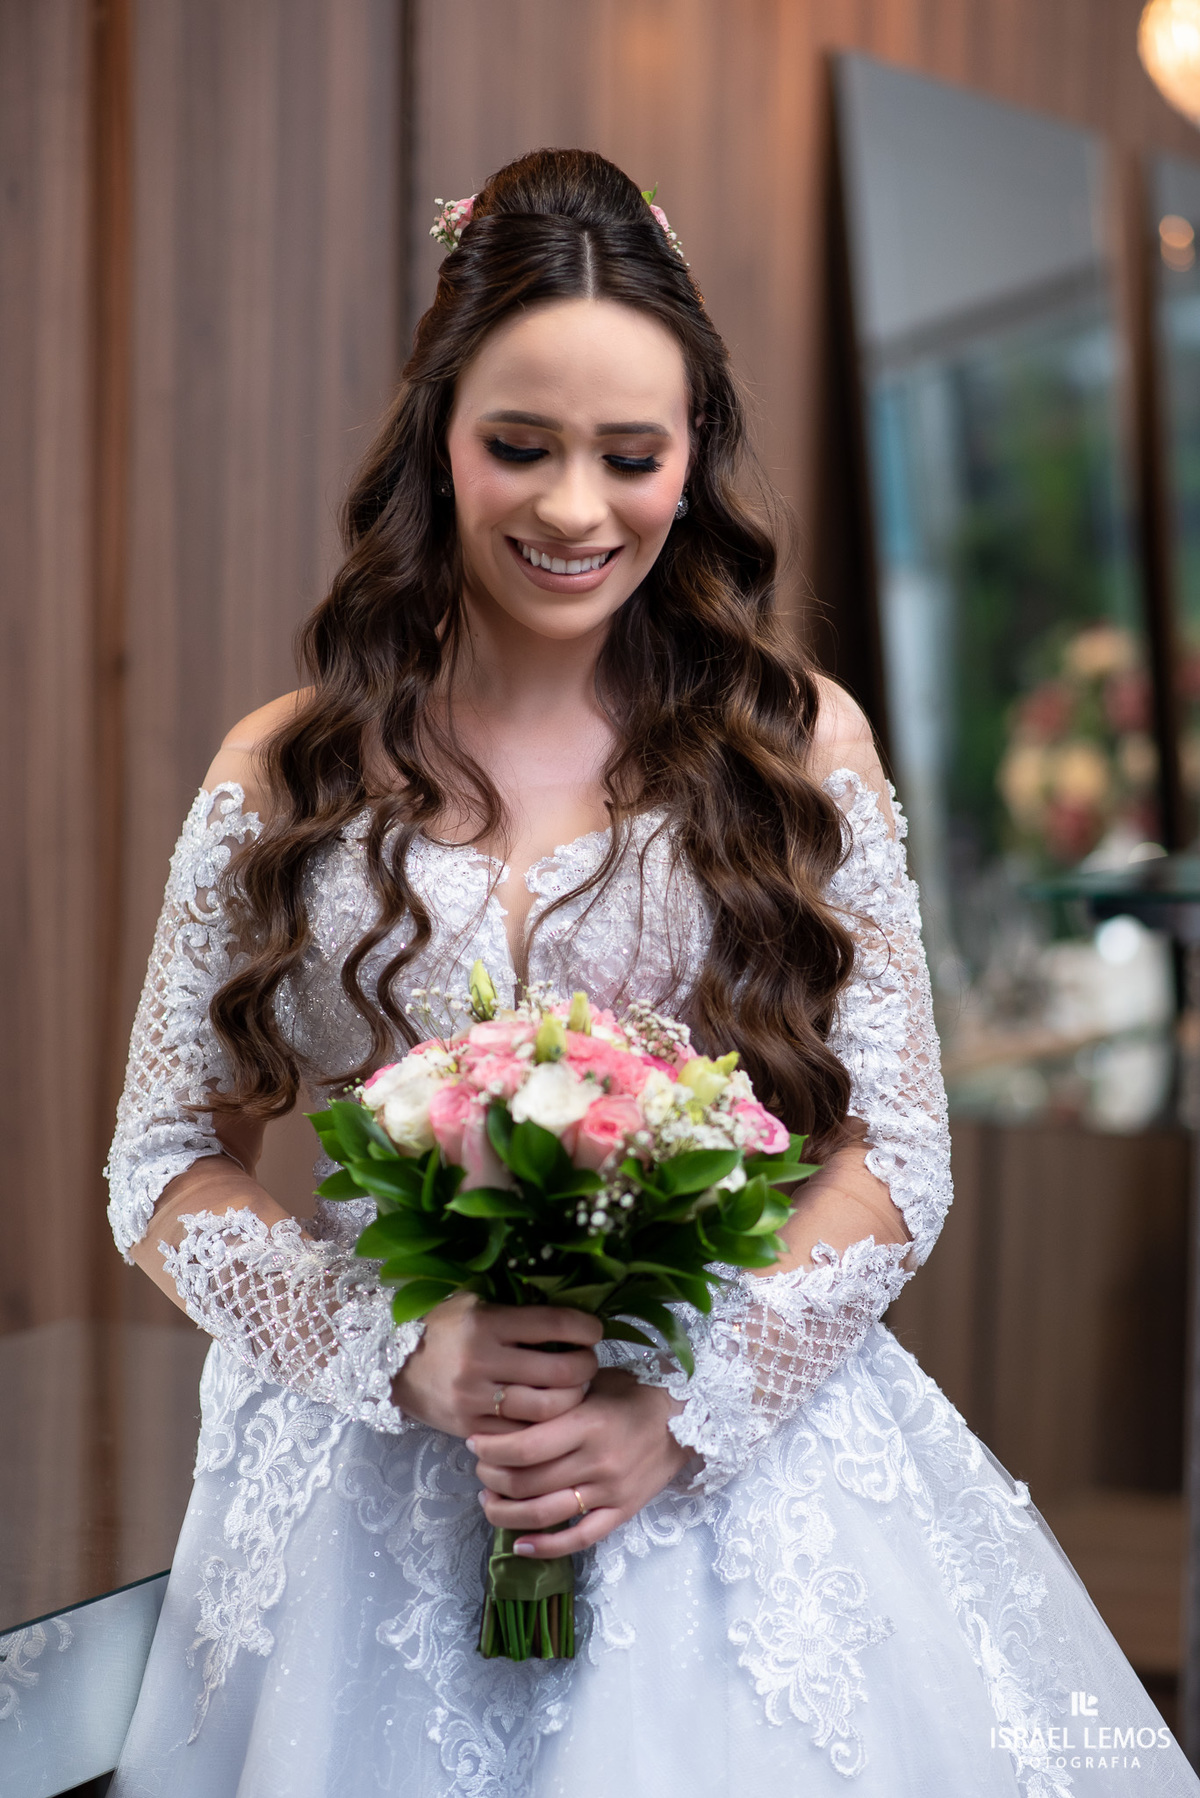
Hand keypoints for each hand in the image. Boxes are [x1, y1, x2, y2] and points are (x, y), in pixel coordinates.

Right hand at [390, 1291, 600, 1438]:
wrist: (391, 1365)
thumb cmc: (442, 1326)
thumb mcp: (474, 1302)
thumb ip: (517, 1307)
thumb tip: (573, 1310)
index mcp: (486, 1321)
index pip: (554, 1323)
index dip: (586, 1327)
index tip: (595, 1330)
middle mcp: (481, 1359)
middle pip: (559, 1370)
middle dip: (586, 1367)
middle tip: (588, 1363)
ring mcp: (475, 1398)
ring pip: (546, 1407)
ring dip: (572, 1399)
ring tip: (574, 1389)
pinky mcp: (471, 1427)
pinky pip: (522, 1433)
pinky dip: (543, 1426)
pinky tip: (549, 1414)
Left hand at [469, 1368, 690, 1553]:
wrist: (686, 1418)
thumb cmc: (632, 1392)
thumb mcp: (593, 1382)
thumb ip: (556, 1395)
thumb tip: (506, 1405)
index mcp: (588, 1424)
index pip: (526, 1447)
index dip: (491, 1449)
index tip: (473, 1442)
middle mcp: (597, 1461)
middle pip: (528, 1482)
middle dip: (492, 1478)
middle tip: (479, 1469)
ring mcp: (610, 1491)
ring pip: (546, 1514)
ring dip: (507, 1512)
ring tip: (489, 1501)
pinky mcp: (622, 1512)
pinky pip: (579, 1539)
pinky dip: (546, 1547)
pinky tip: (520, 1545)